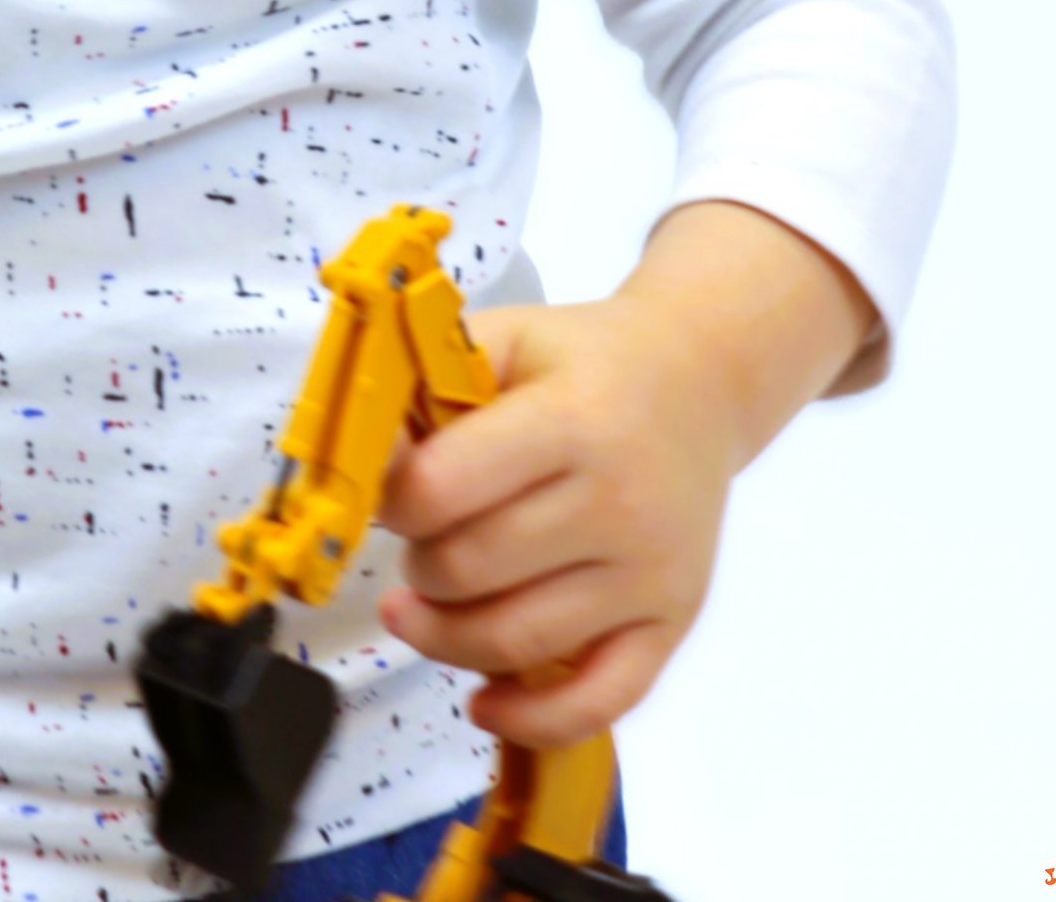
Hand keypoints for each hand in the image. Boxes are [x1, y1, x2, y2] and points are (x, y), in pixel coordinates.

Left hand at [375, 291, 743, 747]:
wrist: (696, 383)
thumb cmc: (582, 361)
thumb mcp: (503, 337)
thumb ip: (425, 382)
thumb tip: (358, 461)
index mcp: (572, 419)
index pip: (444, 488)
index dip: (393, 500)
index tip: (389, 493)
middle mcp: (619, 502)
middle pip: (470, 570)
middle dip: (418, 563)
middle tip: (418, 539)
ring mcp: (649, 574)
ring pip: (515, 642)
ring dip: (444, 634)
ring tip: (422, 606)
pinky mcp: (671, 624)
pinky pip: (597, 702)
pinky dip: (530, 719)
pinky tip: (484, 701)